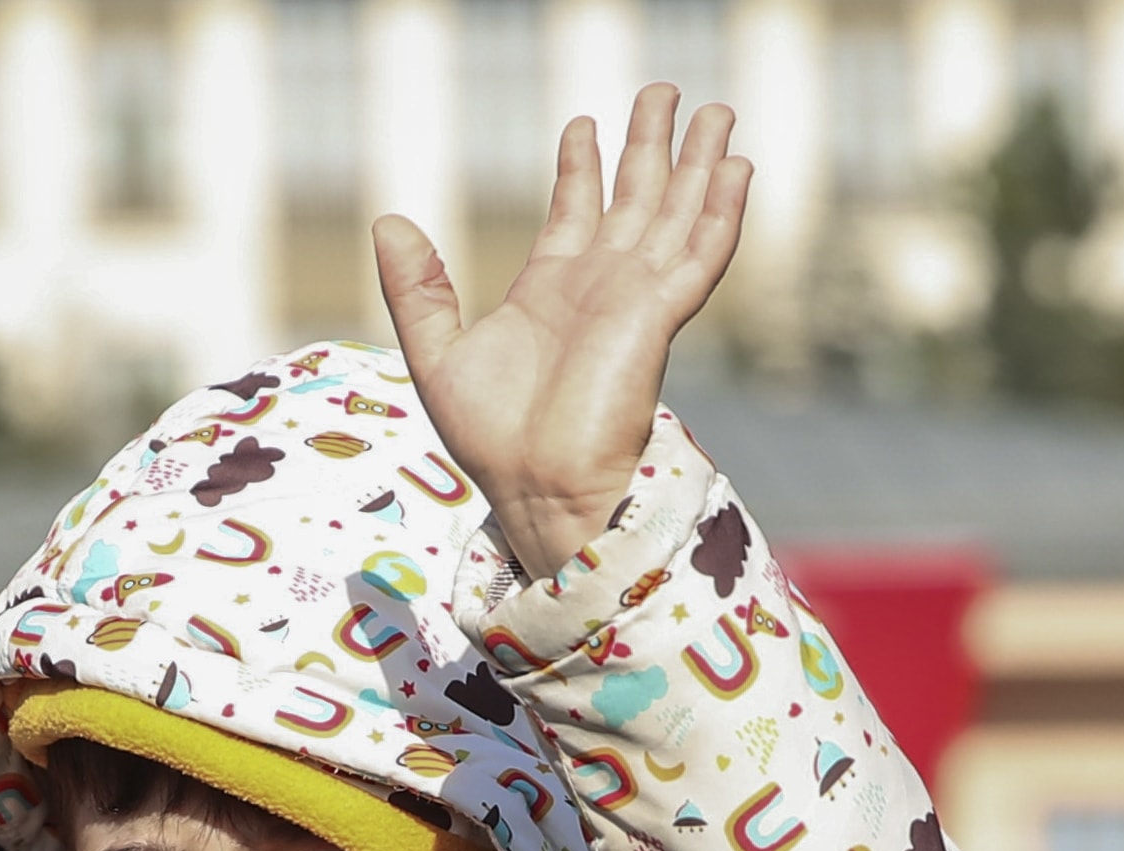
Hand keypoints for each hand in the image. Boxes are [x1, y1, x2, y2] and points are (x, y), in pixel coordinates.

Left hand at [373, 83, 749, 580]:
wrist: (537, 487)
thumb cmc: (491, 440)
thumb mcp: (435, 351)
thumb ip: (417, 287)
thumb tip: (387, 222)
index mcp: (551, 291)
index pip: (575, 210)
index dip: (581, 165)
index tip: (584, 124)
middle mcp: (600, 287)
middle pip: (634, 197)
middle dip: (649, 144)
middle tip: (663, 90)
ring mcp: (635, 298)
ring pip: (676, 212)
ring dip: (696, 161)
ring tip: (714, 108)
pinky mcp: (660, 316)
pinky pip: (701, 252)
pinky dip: (720, 209)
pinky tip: (736, 166)